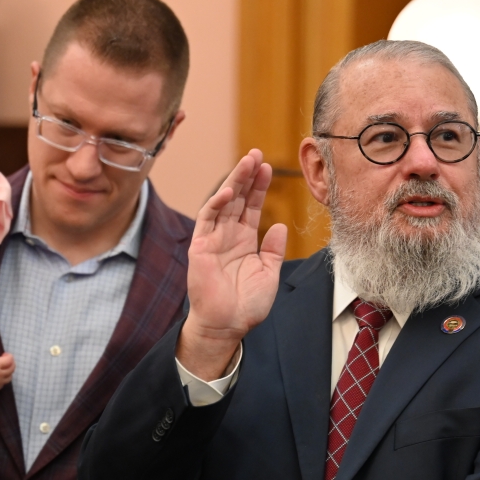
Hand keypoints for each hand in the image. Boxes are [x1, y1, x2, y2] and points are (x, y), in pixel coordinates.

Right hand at [0, 354, 15, 394]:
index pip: (9, 360)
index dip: (9, 356)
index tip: (4, 355)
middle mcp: (0, 375)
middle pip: (12, 369)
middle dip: (11, 363)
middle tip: (7, 361)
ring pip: (9, 377)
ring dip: (8, 372)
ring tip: (4, 370)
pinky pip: (3, 383)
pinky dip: (3, 379)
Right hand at [177, 149, 286, 379]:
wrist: (227, 326)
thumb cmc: (247, 304)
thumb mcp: (268, 273)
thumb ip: (274, 249)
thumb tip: (280, 225)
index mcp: (244, 241)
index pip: (251, 206)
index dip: (259, 187)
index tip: (268, 167)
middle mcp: (227, 236)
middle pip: (237, 199)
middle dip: (246, 176)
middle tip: (256, 154)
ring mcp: (212, 240)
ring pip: (223, 203)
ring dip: (234, 182)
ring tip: (246, 162)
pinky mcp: (199, 247)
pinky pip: (206, 220)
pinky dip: (216, 204)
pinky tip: (229, 191)